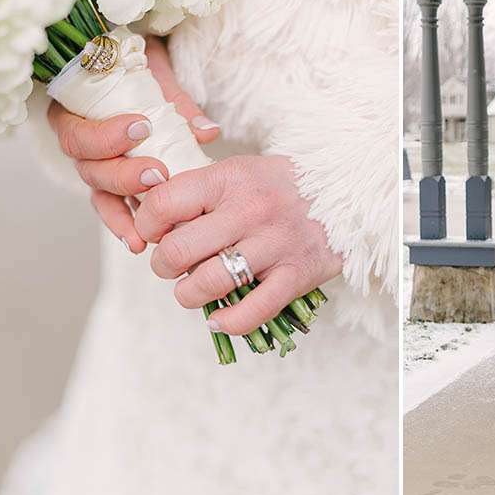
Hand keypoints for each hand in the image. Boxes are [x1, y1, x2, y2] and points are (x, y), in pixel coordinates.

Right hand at [46, 36, 219, 252]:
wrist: (134, 59)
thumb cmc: (139, 61)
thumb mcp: (156, 70)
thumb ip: (177, 101)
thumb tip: (206, 132)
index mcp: (75, 110)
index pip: (77, 131)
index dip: (106, 135)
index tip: (142, 126)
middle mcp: (80, 141)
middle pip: (89, 168)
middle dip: (122, 175)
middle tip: (157, 175)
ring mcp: (96, 165)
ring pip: (99, 193)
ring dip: (122, 211)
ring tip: (146, 230)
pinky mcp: (113, 183)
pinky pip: (113, 207)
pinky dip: (124, 225)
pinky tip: (138, 242)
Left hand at [133, 155, 343, 334]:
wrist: (347, 193)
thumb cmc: (281, 187)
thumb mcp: (240, 172)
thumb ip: (199, 192)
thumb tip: (152, 223)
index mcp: (231, 178)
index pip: (163, 204)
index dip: (146, 225)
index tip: (155, 232)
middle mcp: (251, 210)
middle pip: (178, 250)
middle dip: (164, 265)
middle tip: (172, 264)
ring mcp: (275, 244)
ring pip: (208, 283)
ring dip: (188, 295)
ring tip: (193, 289)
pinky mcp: (297, 274)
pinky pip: (252, 311)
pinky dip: (227, 323)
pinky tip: (219, 319)